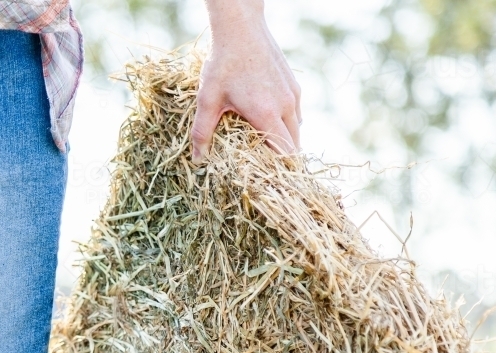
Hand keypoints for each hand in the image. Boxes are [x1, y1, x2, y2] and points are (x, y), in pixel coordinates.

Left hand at [191, 0, 300, 158]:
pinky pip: (296, 114)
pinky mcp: (293, 85)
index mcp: (266, 114)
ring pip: (297, 129)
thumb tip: (198, 160)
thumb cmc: (222, 64)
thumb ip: (202, 132)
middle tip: (264, 170)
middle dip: (281, 160)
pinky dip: (286, 125)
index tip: (267, 180)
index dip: (278, 170)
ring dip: (284, 141)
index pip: (284, 153)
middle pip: (293, 145)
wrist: (241, 29)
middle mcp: (286, 106)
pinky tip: (267, 124)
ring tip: (264, 149)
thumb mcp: (207, 100)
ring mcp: (292, 94)